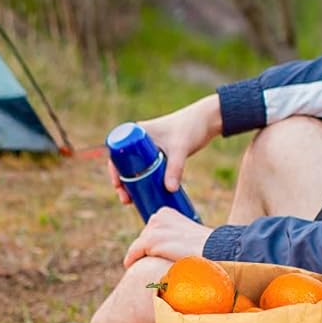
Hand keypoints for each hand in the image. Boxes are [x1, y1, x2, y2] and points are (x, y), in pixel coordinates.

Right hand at [107, 94, 221, 205]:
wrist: (207, 120)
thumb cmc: (191, 128)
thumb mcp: (180, 149)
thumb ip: (175, 168)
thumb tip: (170, 190)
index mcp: (139, 132)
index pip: (118, 152)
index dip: (114, 170)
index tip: (118, 185)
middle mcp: (141, 139)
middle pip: (124, 164)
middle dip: (122, 183)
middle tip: (126, 200)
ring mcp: (150, 147)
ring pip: (134, 169)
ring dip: (131, 185)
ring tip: (131, 202)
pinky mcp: (160, 154)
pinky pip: (146, 169)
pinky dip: (142, 181)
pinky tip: (142, 195)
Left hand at [122, 210, 209, 268]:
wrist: (214, 251)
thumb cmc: (206, 247)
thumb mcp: (187, 237)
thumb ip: (174, 237)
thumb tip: (166, 249)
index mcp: (167, 213)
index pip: (150, 229)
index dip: (151, 243)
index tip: (152, 254)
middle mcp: (159, 217)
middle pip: (143, 237)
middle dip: (145, 250)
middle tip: (149, 263)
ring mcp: (155, 228)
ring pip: (139, 245)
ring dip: (140, 256)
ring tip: (142, 267)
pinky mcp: (152, 240)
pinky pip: (135, 252)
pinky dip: (131, 259)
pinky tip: (130, 265)